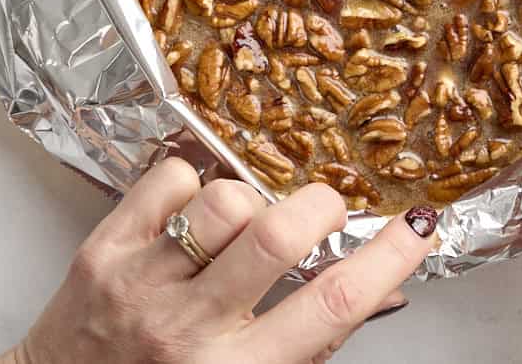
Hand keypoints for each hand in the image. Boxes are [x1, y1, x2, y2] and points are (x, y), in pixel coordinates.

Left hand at [0, 157, 437, 363]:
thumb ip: (311, 342)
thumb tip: (381, 290)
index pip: (329, 307)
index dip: (384, 260)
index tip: (417, 227)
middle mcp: (189, 327)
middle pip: (275, 237)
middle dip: (319, 206)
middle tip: (326, 208)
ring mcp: (142, 283)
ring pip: (222, 201)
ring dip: (250, 199)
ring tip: (245, 222)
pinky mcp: (105, 248)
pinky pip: (167, 179)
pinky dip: (192, 180)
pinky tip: (192, 210)